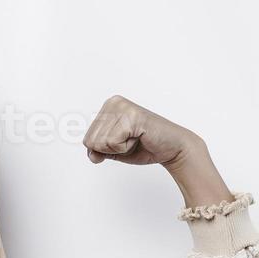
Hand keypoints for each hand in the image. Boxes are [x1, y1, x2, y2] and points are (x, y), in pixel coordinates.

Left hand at [82, 95, 198, 167]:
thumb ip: (98, 151)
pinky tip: (139, 138)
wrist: (171, 148)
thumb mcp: (114, 150)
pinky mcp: (131, 116)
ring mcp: (122, 107)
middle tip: (131, 141)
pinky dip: (126, 148)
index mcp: (107, 107)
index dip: (105, 150)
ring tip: (135, 138)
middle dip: (111, 149)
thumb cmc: (144, 147)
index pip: (87, 139)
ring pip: (101, 143)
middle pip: (92, 141)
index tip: (124, 141)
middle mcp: (113, 102)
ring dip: (120, 148)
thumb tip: (92, 155)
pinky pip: (113, 143)